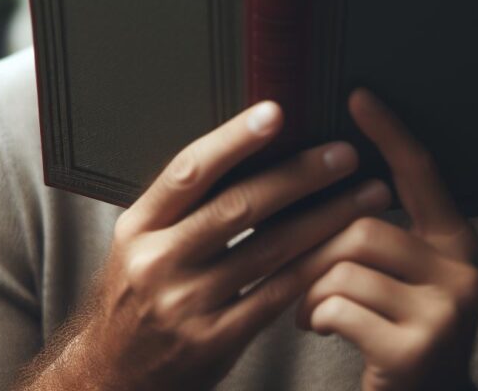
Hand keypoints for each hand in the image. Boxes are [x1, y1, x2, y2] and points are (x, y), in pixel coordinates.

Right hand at [78, 100, 392, 390]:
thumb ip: (182, 204)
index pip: (189, 171)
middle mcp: (158, 261)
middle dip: (299, 175)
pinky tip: (342, 246)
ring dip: (325, 218)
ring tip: (364, 195)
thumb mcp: (138, 241)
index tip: (275, 112)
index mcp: (139, 225)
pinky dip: (314, 266)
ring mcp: (186, 305)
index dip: (234, 139)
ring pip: (269, 249)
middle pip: (238, 206)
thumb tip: (245, 148)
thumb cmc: (135, 294)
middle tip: (344, 153)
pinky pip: (276, 294)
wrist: (112, 375)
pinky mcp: (215, 342)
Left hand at [293, 89, 477, 390]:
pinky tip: (319, 326)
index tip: (356, 95)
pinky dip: (316, 314)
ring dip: (310, 286)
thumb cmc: (393, 329)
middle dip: (316, 248)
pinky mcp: (419, 349)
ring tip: (308, 305)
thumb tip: (326, 178)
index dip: (387, 130)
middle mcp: (464, 269)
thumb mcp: (399, 275)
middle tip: (297, 271)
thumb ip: (380, 230)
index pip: (419, 170)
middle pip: (363, 225)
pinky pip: (340, 305)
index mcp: (454, 240)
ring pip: (346, 265)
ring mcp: (447, 311)